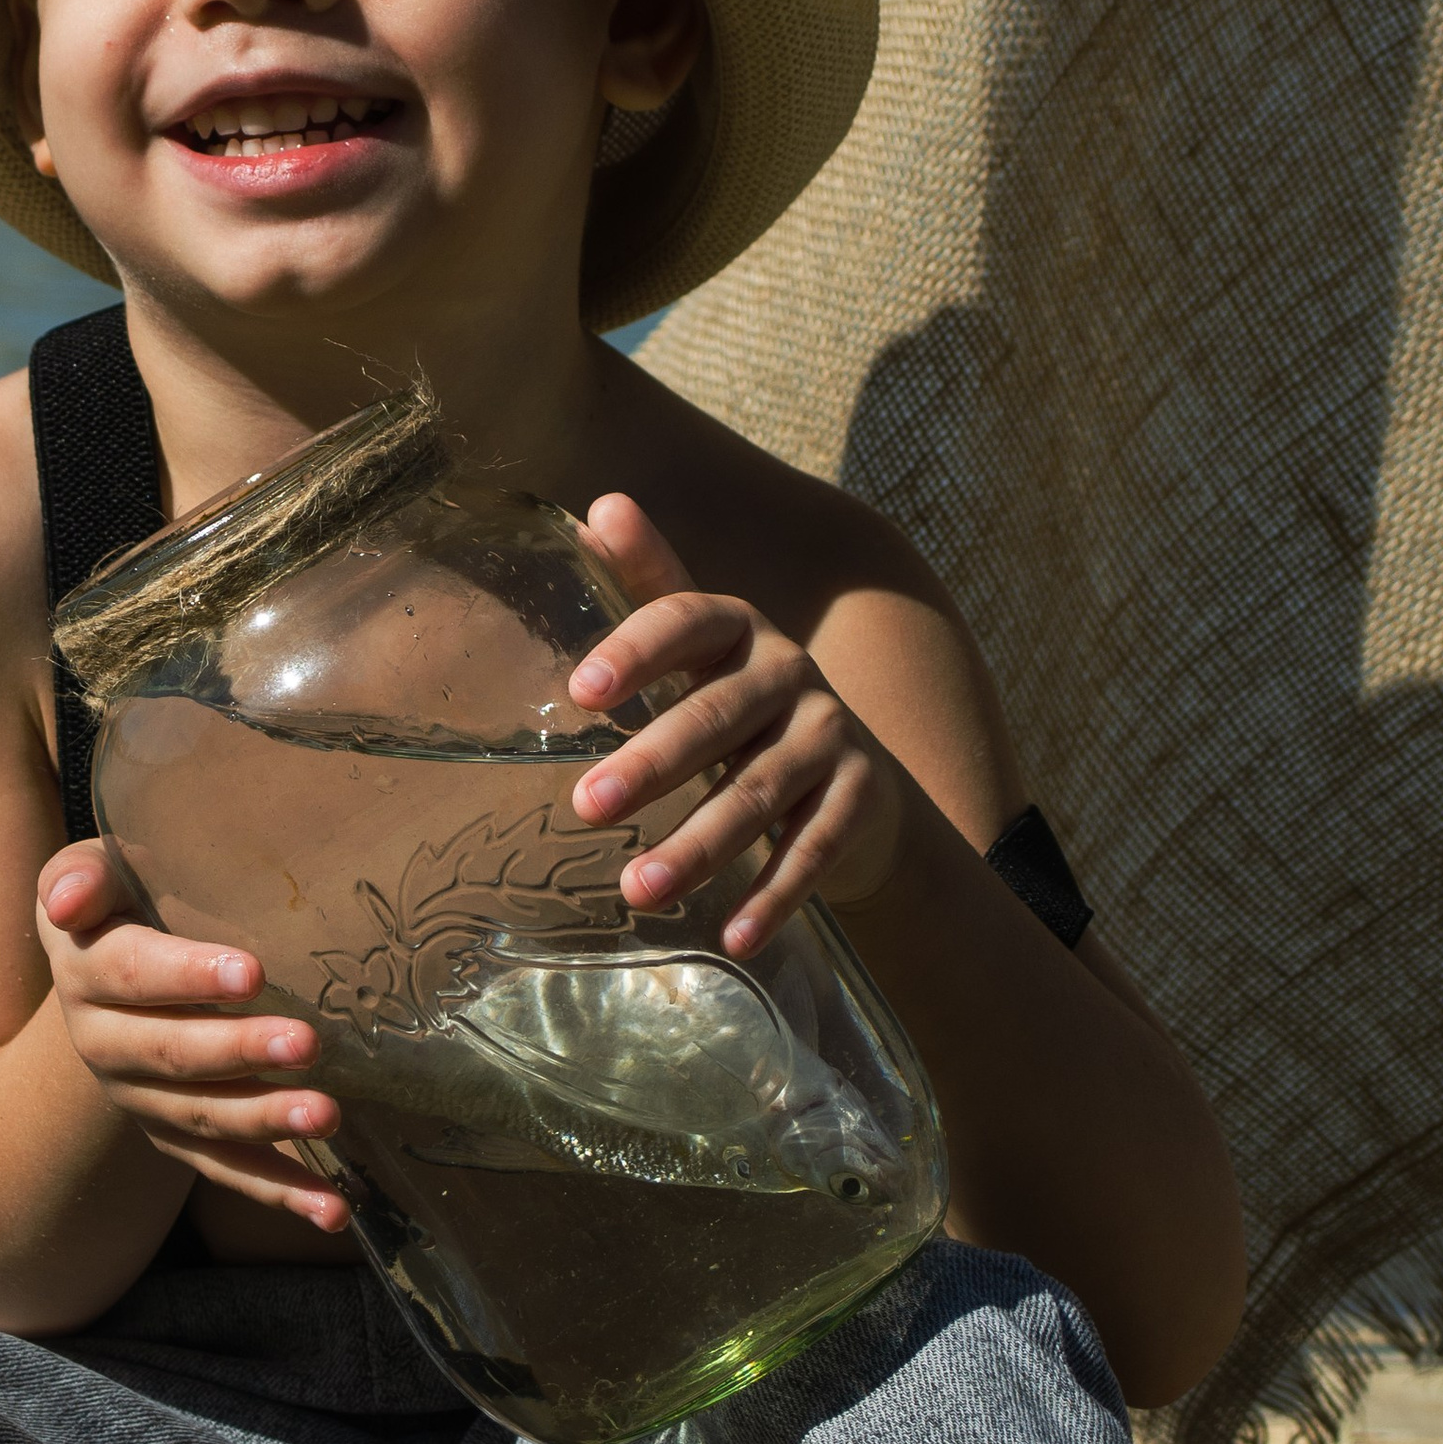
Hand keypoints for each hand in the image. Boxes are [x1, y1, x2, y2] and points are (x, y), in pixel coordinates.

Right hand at [35, 841, 352, 1232]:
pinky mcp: (178, 1138)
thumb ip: (83, 877)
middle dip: (239, 1052)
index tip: (251, 974)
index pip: (131, 974)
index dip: (187, 975)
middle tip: (306, 1043)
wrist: (106, 970)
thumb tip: (67, 902)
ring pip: (202, 1118)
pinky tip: (333, 1210)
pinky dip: (280, 1192)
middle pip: (171, 1054)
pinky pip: (227, 1170)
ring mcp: (143, 1101)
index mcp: (88, 973)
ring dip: (266, 1120)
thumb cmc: (123, 901)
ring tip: (327, 1114)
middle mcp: (106, 1045)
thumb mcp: (96, 874)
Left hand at [565, 496, 907, 951]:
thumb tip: (594, 506)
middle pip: (719, 716)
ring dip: (699, 845)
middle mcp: (791, 672)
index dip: (639, 649)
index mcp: (740, 628)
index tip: (581, 691)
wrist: (853, 773)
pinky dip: (775, 895)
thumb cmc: (741, 701)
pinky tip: (733, 937)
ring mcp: (832, 736)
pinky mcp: (861, 798)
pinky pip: (816, 848)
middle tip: (586, 806)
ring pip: (761, 791)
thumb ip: (649, 581)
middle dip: (653, 762)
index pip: (689, 620)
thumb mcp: (700, 646)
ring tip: (636, 892)